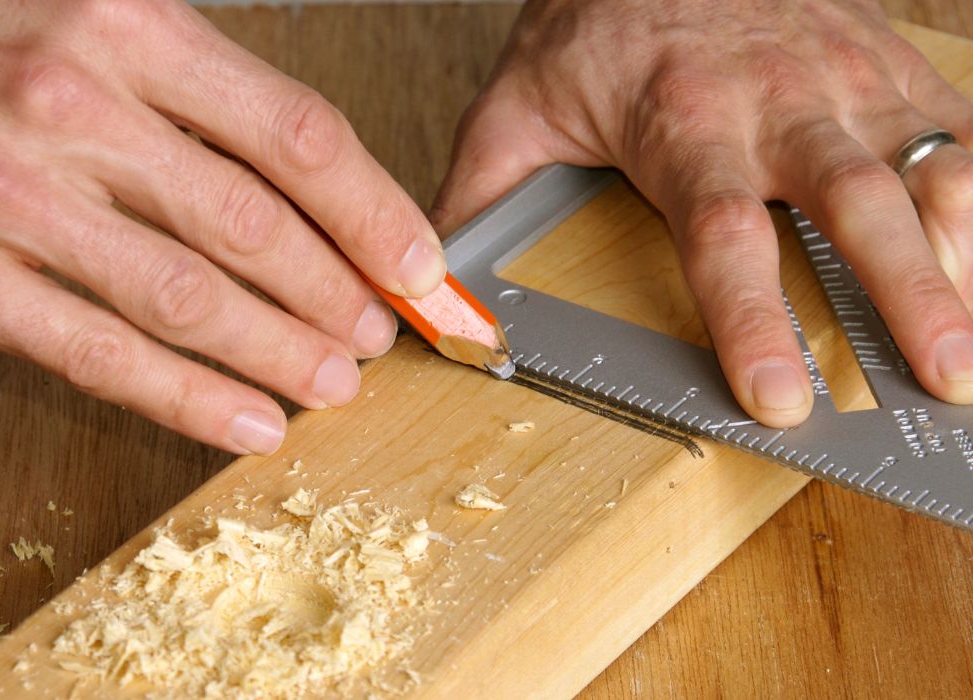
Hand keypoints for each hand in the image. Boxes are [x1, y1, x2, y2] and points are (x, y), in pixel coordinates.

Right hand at [0, 0, 444, 453]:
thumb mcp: (108, 29)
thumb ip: (208, 99)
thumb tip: (323, 194)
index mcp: (131, 29)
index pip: (298, 138)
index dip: (376, 214)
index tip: (417, 266)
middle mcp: (75, 106)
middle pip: (254, 227)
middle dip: (334, 296)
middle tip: (374, 334)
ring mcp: (16, 196)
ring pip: (190, 301)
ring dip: (279, 354)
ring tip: (333, 383)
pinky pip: (104, 355)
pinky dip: (191, 400)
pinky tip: (251, 422)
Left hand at [432, 0, 972, 427]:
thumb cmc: (597, 21)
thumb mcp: (516, 104)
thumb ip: (481, 193)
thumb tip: (439, 284)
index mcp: (682, 122)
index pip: (723, 235)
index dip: (752, 320)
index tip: (779, 396)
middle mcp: (776, 101)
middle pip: (853, 203)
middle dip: (905, 294)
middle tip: (941, 380)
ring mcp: (843, 78)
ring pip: (925, 164)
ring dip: (960, 254)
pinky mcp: (885, 64)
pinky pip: (955, 130)